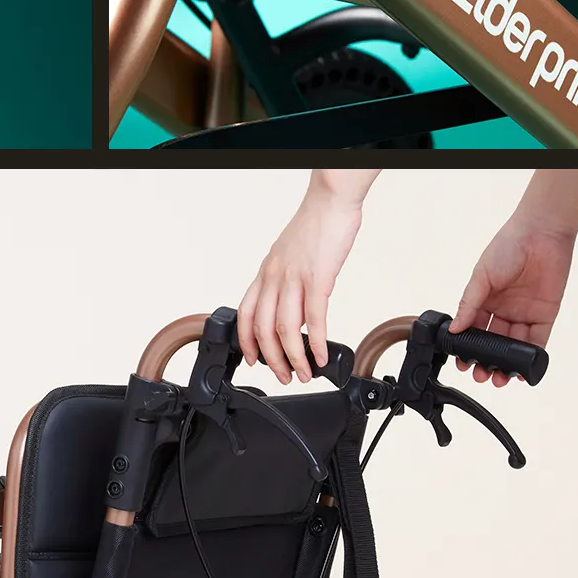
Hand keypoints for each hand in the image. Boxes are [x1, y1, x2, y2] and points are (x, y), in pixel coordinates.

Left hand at [237, 169, 378, 383]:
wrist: (331, 201)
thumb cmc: (317, 225)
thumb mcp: (290, 254)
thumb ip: (287, 278)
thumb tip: (293, 301)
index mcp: (267, 271)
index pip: (246, 313)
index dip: (246, 341)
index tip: (253, 359)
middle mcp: (275, 277)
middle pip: (263, 329)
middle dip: (272, 360)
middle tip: (283, 376)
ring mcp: (295, 278)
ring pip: (286, 329)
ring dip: (294, 358)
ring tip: (304, 373)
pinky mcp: (318, 279)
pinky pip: (313, 319)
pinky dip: (315, 343)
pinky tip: (320, 356)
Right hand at [452, 173, 577, 381]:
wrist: (542, 233)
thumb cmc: (509, 246)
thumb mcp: (481, 275)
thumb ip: (469, 303)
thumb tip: (453, 329)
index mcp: (485, 300)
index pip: (474, 330)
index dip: (469, 348)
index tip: (463, 362)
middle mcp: (504, 309)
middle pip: (494, 343)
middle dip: (487, 361)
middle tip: (481, 374)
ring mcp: (524, 314)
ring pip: (514, 347)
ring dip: (507, 365)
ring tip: (499, 378)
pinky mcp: (545, 315)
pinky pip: (537, 341)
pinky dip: (530, 357)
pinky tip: (521, 370)